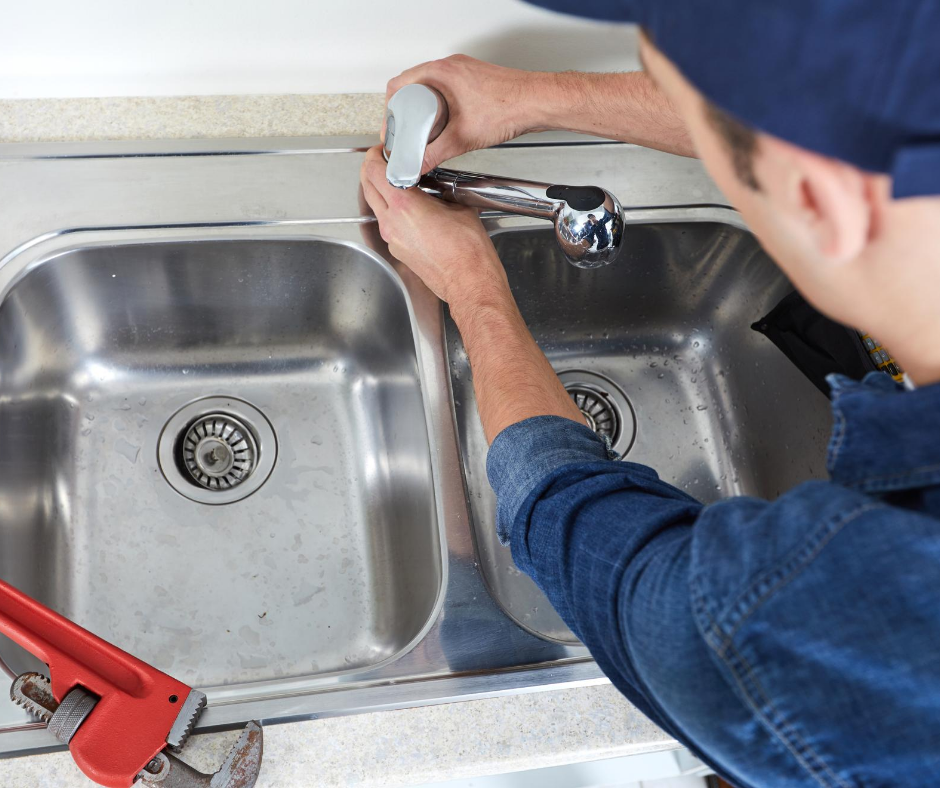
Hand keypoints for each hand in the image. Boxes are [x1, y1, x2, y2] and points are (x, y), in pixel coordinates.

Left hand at [359, 145, 509, 306]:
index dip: (376, 156)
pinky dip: (393, 212)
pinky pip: (388, 225)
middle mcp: (392, 222)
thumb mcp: (458, 207)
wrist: (470, 282)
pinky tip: (412, 211)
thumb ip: (439, 192)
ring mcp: (392, 239)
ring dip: (382, 192)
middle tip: (385, 163)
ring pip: (376, 207)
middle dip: (373, 171)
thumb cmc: (468, 251)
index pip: (375, 171)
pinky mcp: (398, 251)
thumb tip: (435, 187)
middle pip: (368, 187)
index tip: (384, 152)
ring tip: (401, 186)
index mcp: (405, 205)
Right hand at [384, 55, 551, 173]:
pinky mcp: (475, 78)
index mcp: (441, 72)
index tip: (391, 127)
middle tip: (404, 131)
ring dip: (422, 106)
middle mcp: (451, 66)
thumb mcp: (462, 138)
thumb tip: (417, 167)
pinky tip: (446, 121)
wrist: (537, 103)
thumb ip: (435, 154)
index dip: (389, 109)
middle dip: (404, 110)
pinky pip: (447, 88)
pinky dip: (439, 104)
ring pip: (430, 86)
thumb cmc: (509, 109)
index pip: (399, 85)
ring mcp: (464, 70)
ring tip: (423, 128)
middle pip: (412, 85)